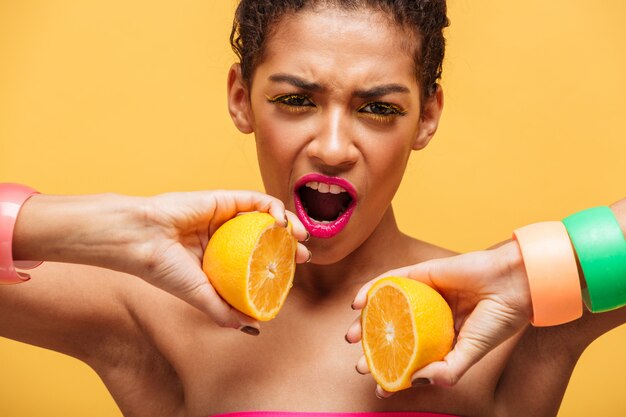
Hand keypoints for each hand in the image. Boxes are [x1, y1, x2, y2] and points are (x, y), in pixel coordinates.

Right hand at [128, 190, 309, 330]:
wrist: (141, 239)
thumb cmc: (164, 269)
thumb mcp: (200, 296)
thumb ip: (224, 311)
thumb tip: (253, 326)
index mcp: (222, 259)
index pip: (258, 261)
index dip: (278, 266)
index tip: (292, 275)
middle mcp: (227, 237)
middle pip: (267, 239)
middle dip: (290, 246)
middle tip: (304, 257)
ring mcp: (226, 217)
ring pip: (266, 218)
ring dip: (289, 225)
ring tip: (299, 237)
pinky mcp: (224, 198)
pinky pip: (255, 199)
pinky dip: (273, 207)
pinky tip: (281, 220)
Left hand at [346, 241, 531, 395]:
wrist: (513, 284)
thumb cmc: (497, 319)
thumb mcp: (471, 352)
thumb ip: (447, 370)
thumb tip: (414, 381)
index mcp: (439, 338)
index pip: (410, 358)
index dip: (393, 373)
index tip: (381, 389)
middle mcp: (426, 317)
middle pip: (392, 334)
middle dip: (373, 351)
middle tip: (360, 365)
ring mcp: (421, 295)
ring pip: (385, 309)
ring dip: (364, 323)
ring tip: (351, 338)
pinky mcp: (419, 273)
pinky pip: (389, 281)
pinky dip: (370, 290)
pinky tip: (357, 304)